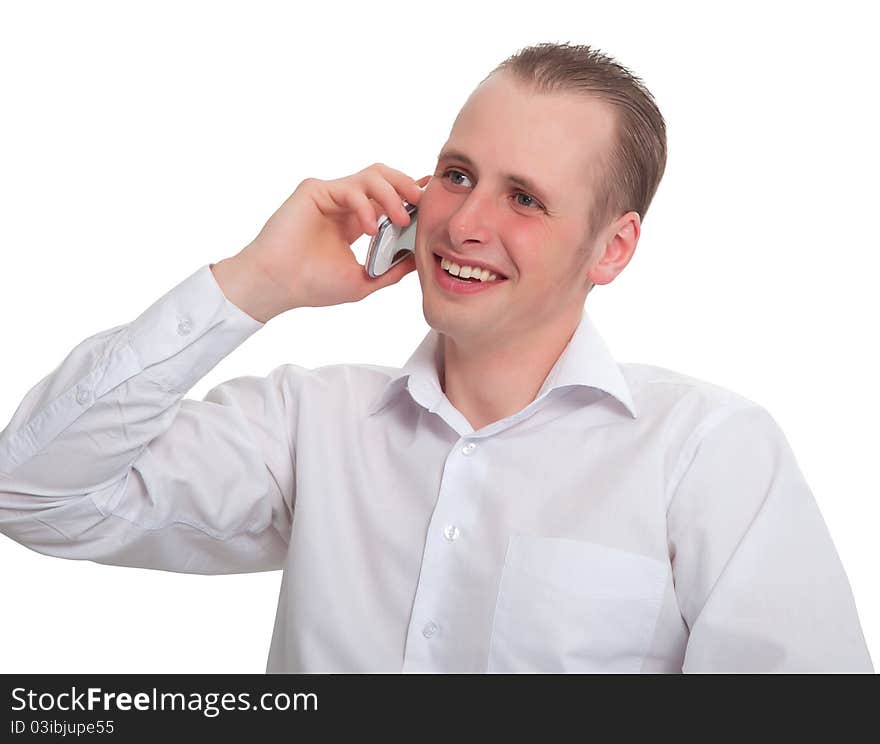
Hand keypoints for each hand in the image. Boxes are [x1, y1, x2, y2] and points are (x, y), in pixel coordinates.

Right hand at [221, 163, 429, 318]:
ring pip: (371, 176)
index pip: (388, 198)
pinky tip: (371, 230)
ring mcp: (329, 194)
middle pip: (383, 178)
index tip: (430, 199)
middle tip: (422, 202)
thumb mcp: (363, 281)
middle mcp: (343, 204)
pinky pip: (349, 187)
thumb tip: (418, 261)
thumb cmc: (312, 285)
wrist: (277, 285)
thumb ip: (391, 270)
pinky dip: (365, 206)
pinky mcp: (314, 190)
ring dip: (391, 194)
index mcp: (354, 221)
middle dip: (406, 186)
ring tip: (400, 219)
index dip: (410, 194)